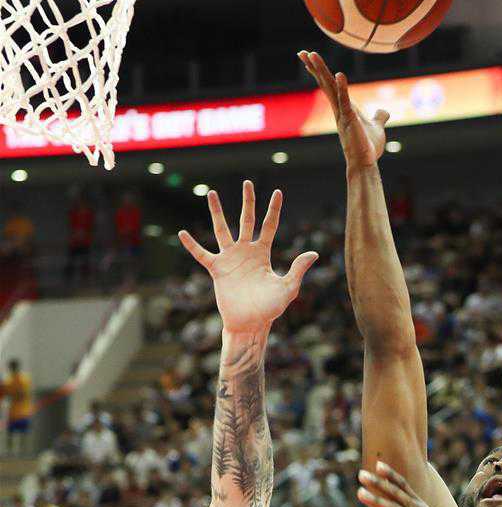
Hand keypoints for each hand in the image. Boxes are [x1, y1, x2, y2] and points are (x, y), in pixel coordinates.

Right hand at [179, 181, 318, 332]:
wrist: (250, 324)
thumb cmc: (270, 309)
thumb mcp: (288, 288)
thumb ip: (298, 270)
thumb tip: (314, 253)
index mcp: (263, 254)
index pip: (269, 226)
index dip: (273, 209)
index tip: (278, 192)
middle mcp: (246, 252)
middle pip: (246, 220)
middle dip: (248, 202)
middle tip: (247, 182)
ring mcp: (230, 259)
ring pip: (222, 229)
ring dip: (217, 212)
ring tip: (212, 193)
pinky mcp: (217, 270)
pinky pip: (202, 255)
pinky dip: (192, 245)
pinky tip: (182, 233)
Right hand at [298, 51, 388, 172]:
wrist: (366, 164)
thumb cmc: (368, 148)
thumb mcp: (377, 128)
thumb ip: (379, 117)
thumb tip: (384, 111)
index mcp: (344, 108)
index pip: (330, 86)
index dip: (321, 72)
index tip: (311, 59)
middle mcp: (339, 110)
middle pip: (325, 84)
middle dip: (314, 68)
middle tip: (302, 53)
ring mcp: (343, 115)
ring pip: (330, 89)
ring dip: (321, 71)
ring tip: (312, 55)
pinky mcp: (350, 121)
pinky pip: (345, 101)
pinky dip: (343, 88)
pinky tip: (339, 74)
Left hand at [358, 462, 461, 506]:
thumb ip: (411, 506)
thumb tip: (400, 500)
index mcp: (417, 504)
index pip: (403, 484)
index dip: (390, 474)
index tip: (378, 464)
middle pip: (394, 493)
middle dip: (377, 483)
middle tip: (361, 474)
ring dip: (375, 500)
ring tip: (359, 493)